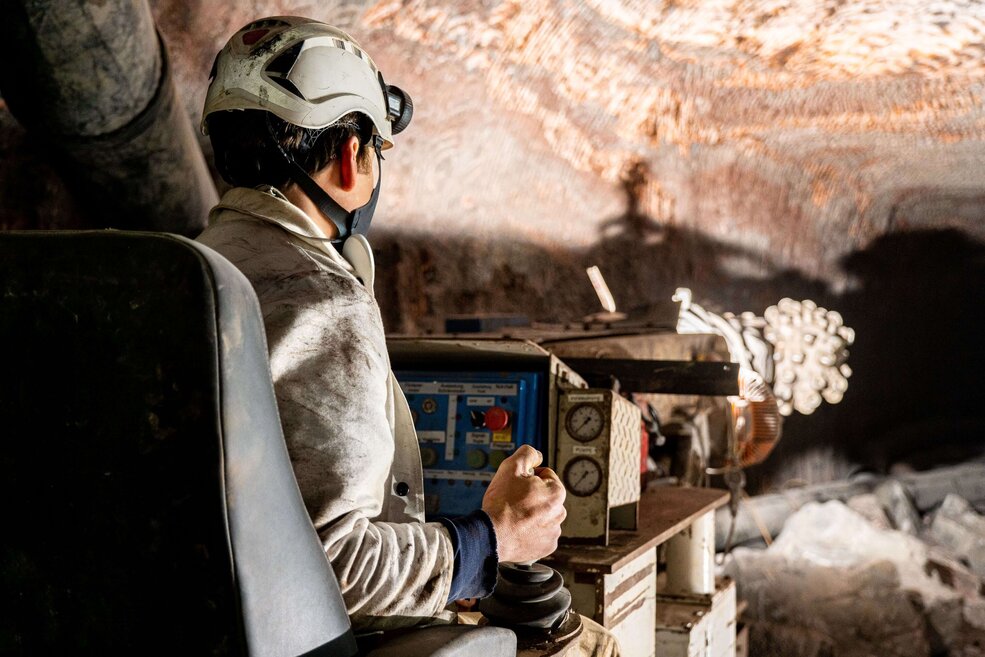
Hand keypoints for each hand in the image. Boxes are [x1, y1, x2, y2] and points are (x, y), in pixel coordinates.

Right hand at [481, 445, 566, 562]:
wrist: (491, 536)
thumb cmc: (502, 503)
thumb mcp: (511, 467)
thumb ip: (527, 454)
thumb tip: (537, 454)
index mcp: (557, 492)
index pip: (545, 475)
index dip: (528, 477)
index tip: (516, 485)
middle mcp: (560, 513)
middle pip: (544, 496)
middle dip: (531, 496)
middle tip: (513, 501)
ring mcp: (554, 532)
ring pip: (542, 515)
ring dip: (531, 514)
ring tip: (514, 516)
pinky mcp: (547, 547)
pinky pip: (540, 534)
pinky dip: (531, 531)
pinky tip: (518, 529)